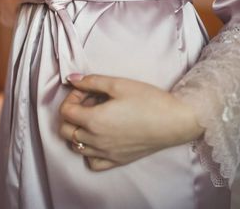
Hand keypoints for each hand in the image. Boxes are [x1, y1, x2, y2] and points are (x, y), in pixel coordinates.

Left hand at [58, 74, 204, 170]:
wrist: (174, 121)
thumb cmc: (148, 100)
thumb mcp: (118, 84)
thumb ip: (91, 81)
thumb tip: (71, 79)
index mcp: (94, 120)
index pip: (65, 111)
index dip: (72, 97)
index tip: (85, 91)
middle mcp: (96, 140)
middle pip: (65, 130)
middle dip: (71, 113)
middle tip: (88, 102)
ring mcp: (106, 153)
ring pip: (75, 146)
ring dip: (78, 130)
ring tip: (94, 117)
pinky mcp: (117, 160)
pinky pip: (91, 161)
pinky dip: (88, 151)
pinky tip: (98, 139)